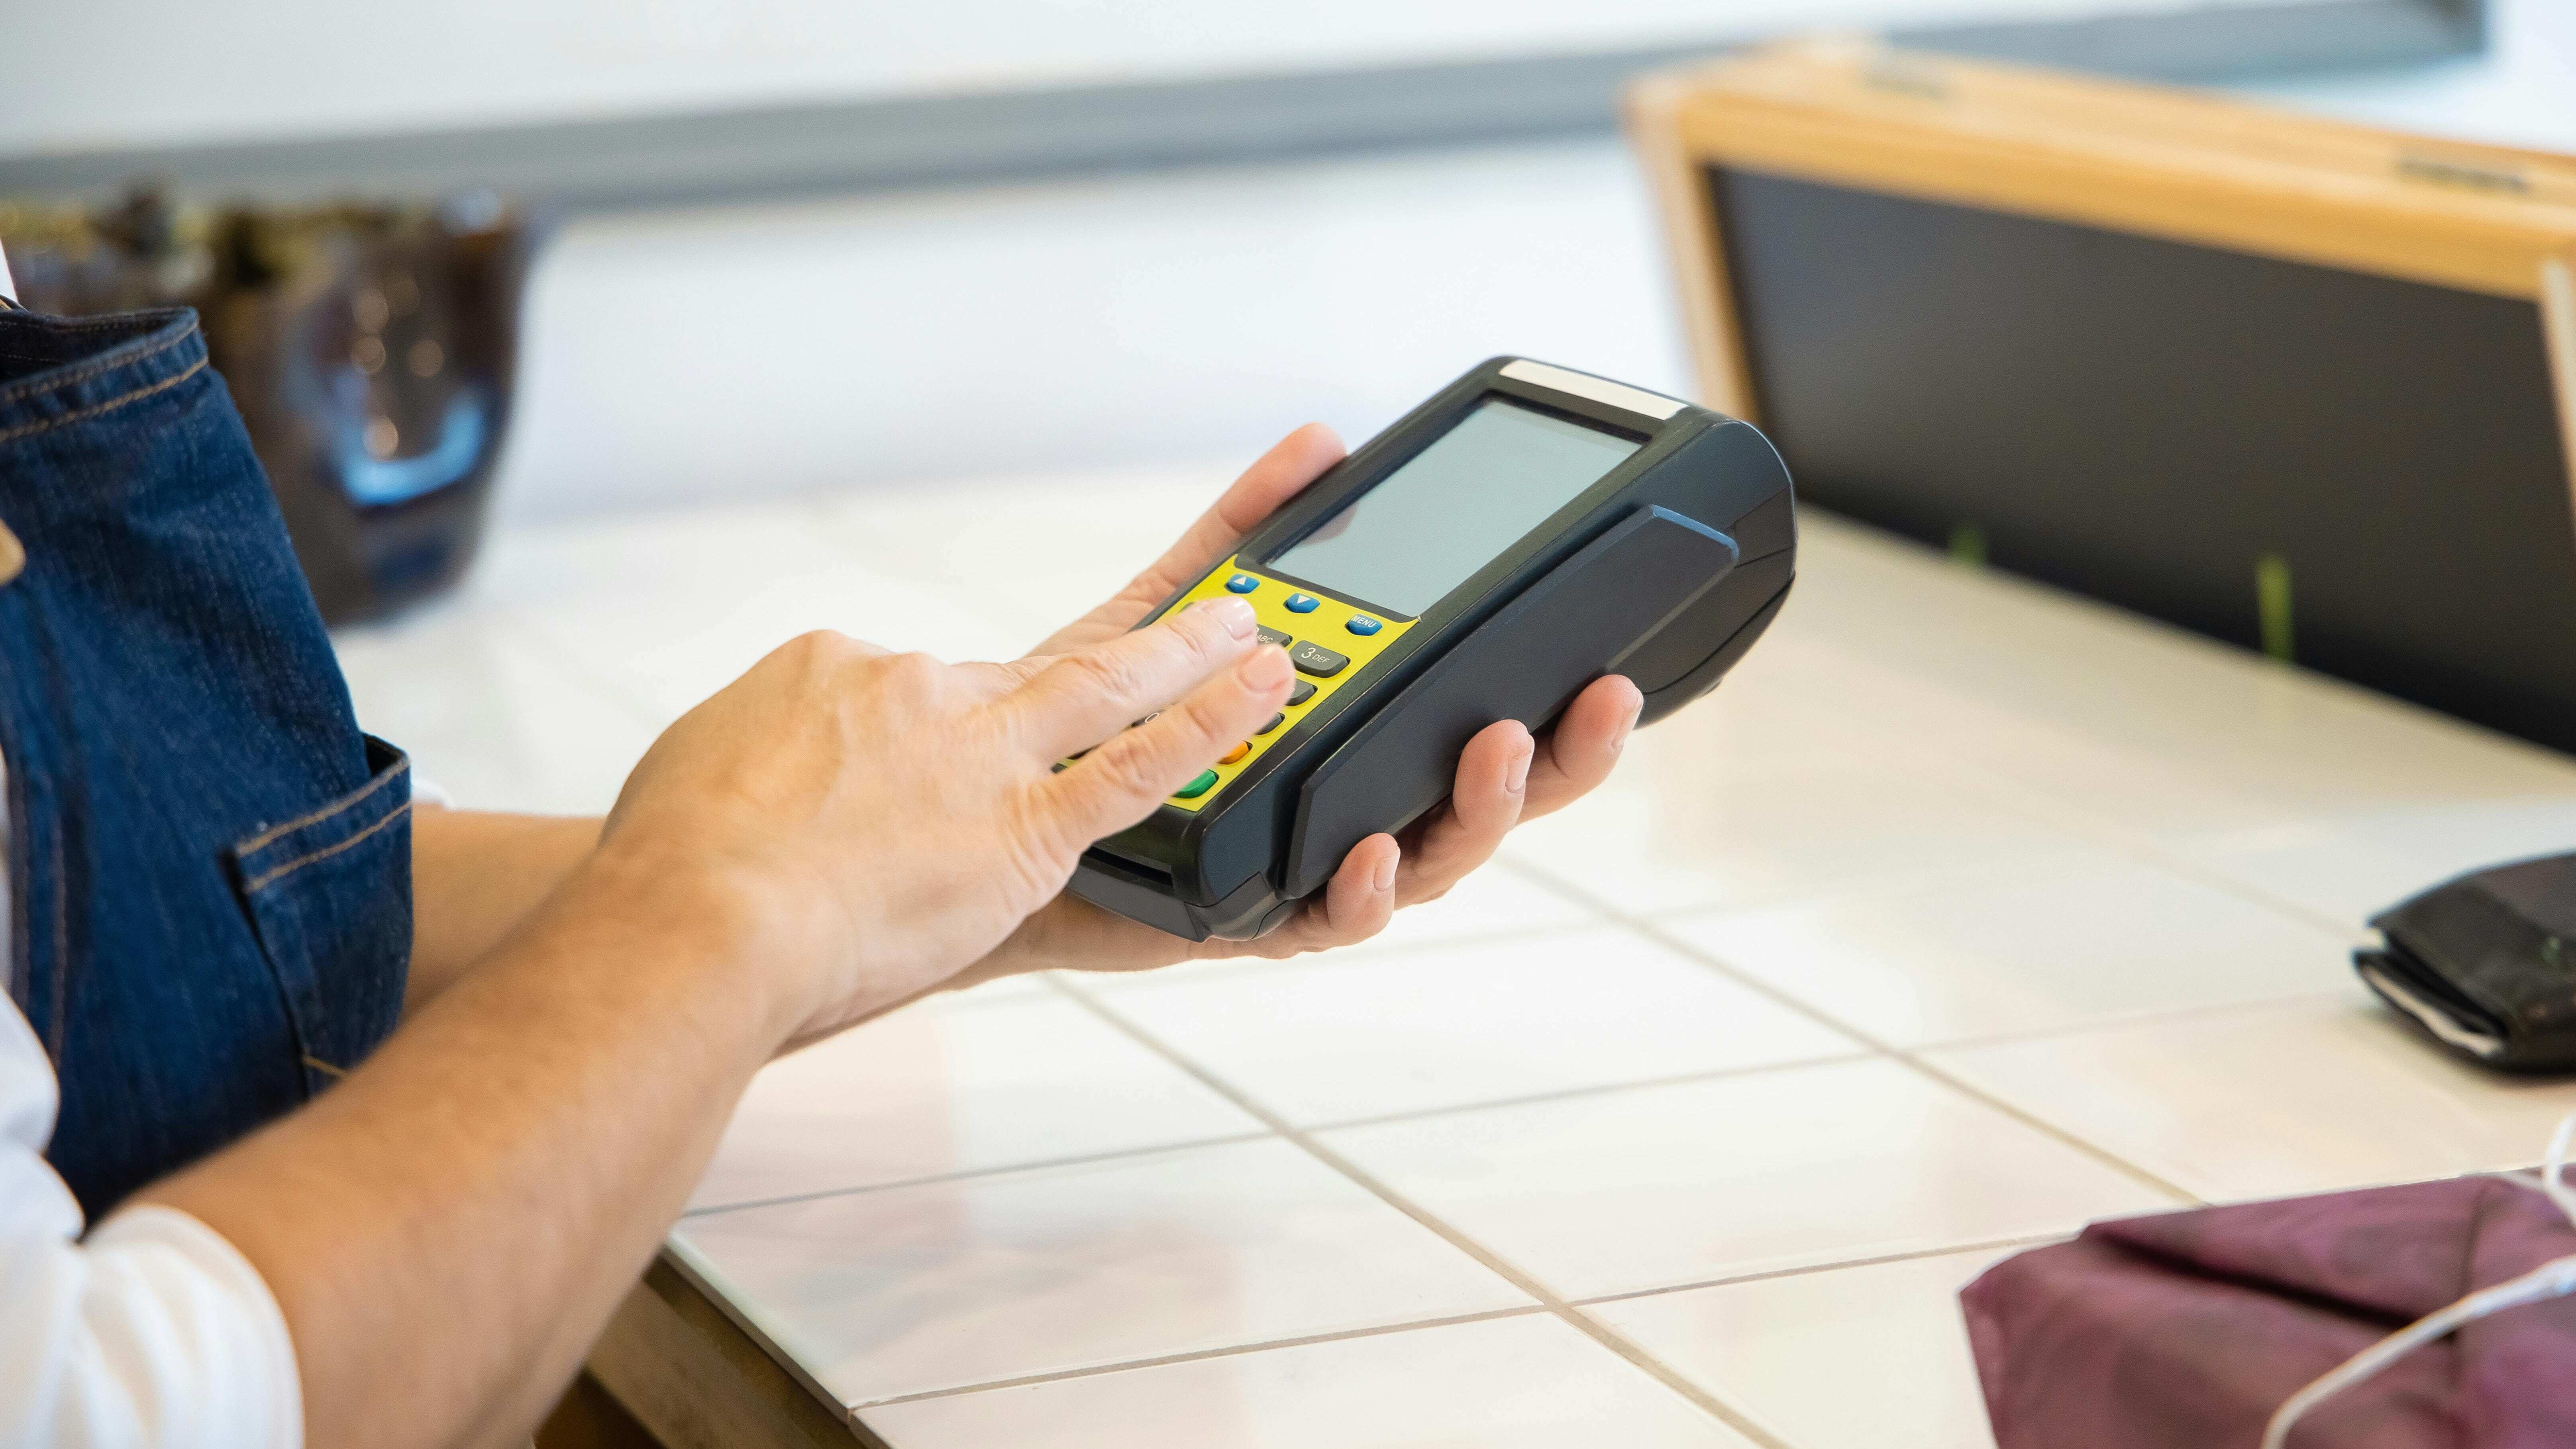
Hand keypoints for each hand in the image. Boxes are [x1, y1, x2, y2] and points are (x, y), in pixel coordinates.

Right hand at [595, 596, 1292, 1041]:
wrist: (692, 918)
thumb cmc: (671, 868)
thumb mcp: (700, 771)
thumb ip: (761, 761)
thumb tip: (775, 778)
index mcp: (836, 670)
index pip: (911, 684)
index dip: (951, 699)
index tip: (975, 712)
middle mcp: (918, 689)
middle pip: (1054, 650)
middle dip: (1151, 614)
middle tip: (1222, 583)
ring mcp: (977, 751)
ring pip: (1111, 684)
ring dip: (1193, 653)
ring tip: (1259, 629)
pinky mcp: (1019, 828)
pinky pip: (1133, 770)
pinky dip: (1204, 726)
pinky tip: (1264, 696)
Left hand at [954, 425, 1644, 984]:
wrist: (995, 820)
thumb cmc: (1095, 728)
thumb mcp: (1171, 610)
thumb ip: (1246, 532)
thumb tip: (1318, 443)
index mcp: (1357, 743)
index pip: (1484, 730)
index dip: (1558, 712)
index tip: (1610, 666)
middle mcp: (1352, 811)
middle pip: (1485, 802)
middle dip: (1556, 762)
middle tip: (1595, 704)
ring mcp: (1310, 870)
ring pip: (1426, 863)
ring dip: (1473, 811)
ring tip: (1497, 750)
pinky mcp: (1254, 919)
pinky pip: (1323, 920)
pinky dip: (1354, 891)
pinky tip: (1366, 855)